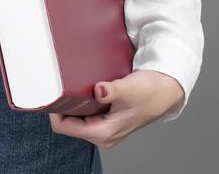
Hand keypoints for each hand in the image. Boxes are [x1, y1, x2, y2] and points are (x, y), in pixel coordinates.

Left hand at [48, 69, 183, 149]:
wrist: (166, 91)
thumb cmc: (150, 92)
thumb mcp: (129, 89)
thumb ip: (112, 91)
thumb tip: (99, 90)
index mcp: (103, 133)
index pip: (63, 127)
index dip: (54, 109)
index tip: (52, 90)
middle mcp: (102, 135)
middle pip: (66, 122)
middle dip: (62, 104)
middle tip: (60, 83)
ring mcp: (103, 128)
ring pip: (74, 116)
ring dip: (72, 101)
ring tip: (73, 84)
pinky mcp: (106, 120)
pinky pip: (84, 112)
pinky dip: (81, 100)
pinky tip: (85, 88)